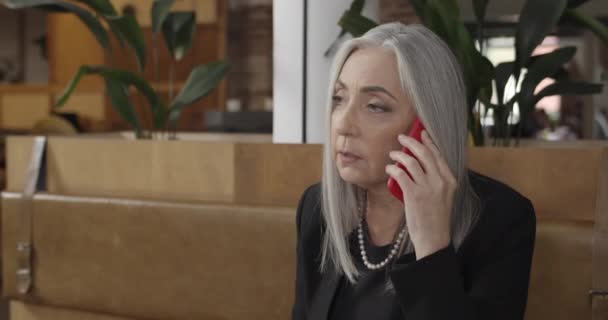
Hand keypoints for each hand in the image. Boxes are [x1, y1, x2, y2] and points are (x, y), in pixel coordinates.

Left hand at [385, 130, 455, 259]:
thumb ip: (435, 181)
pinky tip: (389, 169)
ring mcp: (427, 187)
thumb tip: (417, 165)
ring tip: (392, 154)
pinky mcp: (414, 194)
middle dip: (411, 142)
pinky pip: (401, 174)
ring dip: (399, 155)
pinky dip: (393, 168)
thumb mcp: (443, 196)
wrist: (434, 239)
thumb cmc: (435, 218)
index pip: (438, 155)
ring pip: (411, 161)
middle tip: (401, 137)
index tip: (421, 132)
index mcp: (450, 180)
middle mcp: (440, 181)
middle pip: (425, 153)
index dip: (428, 141)